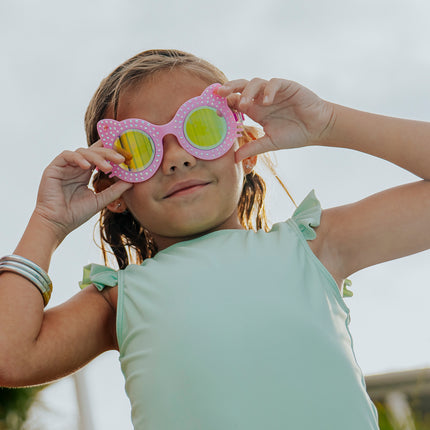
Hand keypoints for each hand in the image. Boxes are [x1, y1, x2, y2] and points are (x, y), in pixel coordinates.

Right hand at [34, 142, 132, 240]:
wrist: (57, 224)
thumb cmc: (76, 214)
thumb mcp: (100, 200)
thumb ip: (115, 190)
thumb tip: (132, 181)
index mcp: (86, 173)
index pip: (100, 157)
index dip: (113, 153)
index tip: (127, 158)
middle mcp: (76, 167)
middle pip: (94, 151)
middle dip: (109, 153)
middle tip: (122, 159)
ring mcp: (65, 166)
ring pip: (83, 151)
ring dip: (97, 157)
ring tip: (107, 167)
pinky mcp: (54, 167)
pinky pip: (67, 155)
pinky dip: (78, 158)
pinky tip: (87, 167)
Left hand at [217, 78, 334, 161]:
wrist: (318, 128)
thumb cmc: (295, 134)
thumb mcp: (270, 143)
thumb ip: (253, 148)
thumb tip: (234, 159)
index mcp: (255, 110)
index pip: (236, 101)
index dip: (225, 102)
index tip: (214, 108)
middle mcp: (262, 98)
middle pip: (241, 87)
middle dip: (230, 88)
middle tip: (219, 93)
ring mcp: (274, 91)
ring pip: (256, 82)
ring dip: (248, 91)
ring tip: (244, 104)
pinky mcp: (287, 86)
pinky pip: (274, 83)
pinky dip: (269, 90)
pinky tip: (267, 101)